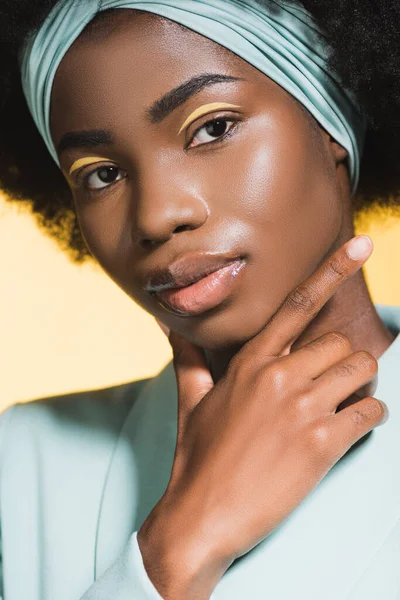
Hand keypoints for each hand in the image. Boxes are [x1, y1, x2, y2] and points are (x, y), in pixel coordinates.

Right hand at [139, 235, 387, 599]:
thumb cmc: (197, 455)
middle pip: (341, 343)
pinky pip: (371, 413)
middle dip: (342, 361)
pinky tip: (350, 428)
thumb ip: (187, 356)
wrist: (202, 516)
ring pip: (362, 371)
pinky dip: (370, 417)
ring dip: (360, 385)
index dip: (333, 269)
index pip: (297, 304)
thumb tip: (165, 323)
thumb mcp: (191, 400)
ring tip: (342, 401)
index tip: (363, 244)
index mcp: (249, 362)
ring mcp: (302, 409)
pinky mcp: (323, 445)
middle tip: (330, 383)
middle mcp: (278, 377)